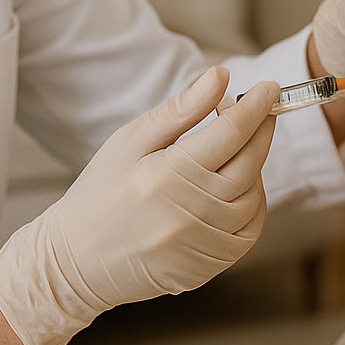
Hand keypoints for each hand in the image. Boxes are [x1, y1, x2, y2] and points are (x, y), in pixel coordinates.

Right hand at [0, 68, 277, 344]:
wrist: (77, 261)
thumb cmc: (100, 193)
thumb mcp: (130, 141)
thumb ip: (179, 110)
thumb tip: (220, 76)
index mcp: (167, 175)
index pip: (230, 133)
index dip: (255, 107)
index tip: (268, 87)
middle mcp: (190, 213)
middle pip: (250, 163)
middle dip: (261, 130)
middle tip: (261, 110)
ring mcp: (202, 244)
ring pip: (253, 198)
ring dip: (255, 167)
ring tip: (237, 149)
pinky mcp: (208, 267)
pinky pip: (248, 232)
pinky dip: (252, 205)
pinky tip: (237, 187)